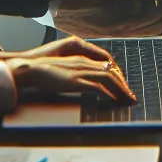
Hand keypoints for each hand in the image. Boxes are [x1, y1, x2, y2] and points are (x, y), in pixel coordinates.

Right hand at [1, 36, 135, 103]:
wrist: (30, 68)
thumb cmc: (43, 71)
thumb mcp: (63, 70)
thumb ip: (74, 73)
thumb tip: (82, 82)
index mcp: (81, 59)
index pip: (106, 66)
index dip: (117, 77)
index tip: (123, 88)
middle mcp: (85, 63)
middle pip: (112, 72)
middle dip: (124, 85)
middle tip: (130, 97)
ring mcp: (81, 71)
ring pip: (109, 78)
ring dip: (121, 90)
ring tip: (127, 101)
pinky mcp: (77, 81)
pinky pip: (98, 88)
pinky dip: (109, 94)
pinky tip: (114, 102)